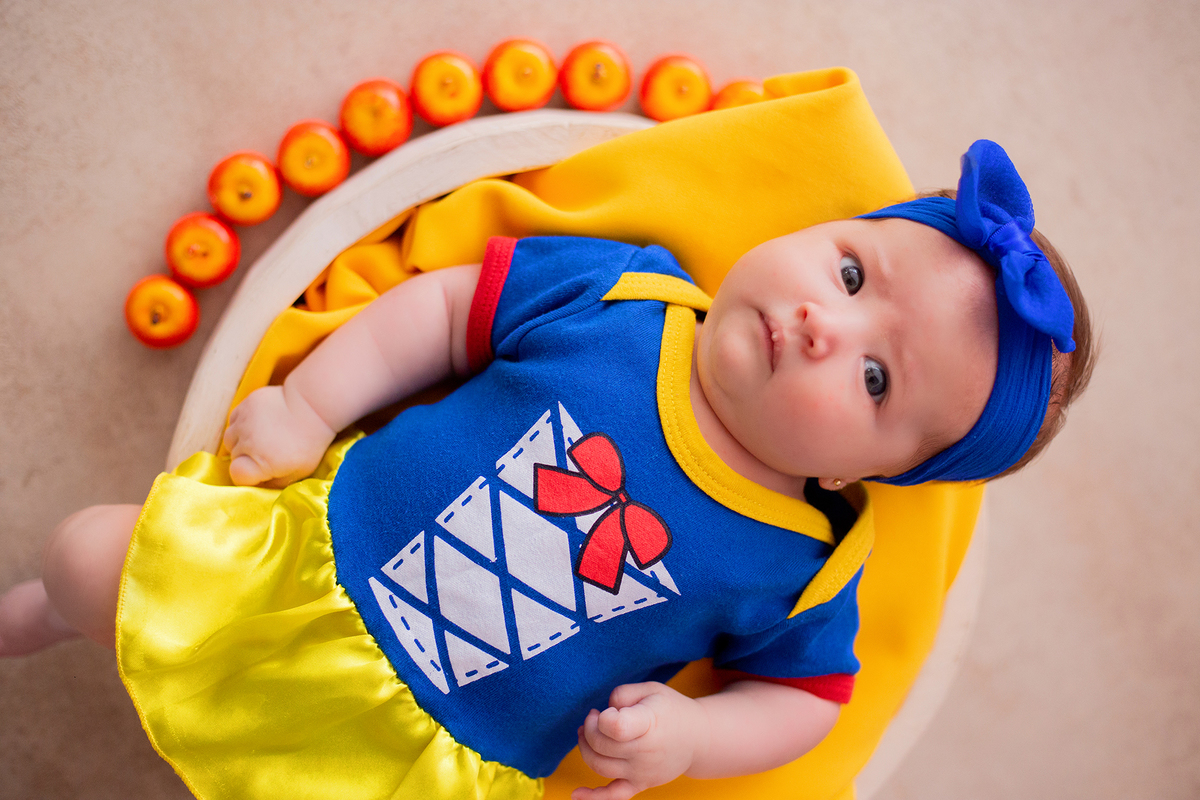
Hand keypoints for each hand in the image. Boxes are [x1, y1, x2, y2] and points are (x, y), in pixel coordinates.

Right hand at [222, 385, 335, 486]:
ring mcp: (244, 422)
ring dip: (240, 442)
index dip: (247, 477)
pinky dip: (240, 425)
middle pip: (234, 457)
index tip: (260, 473)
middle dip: (246, 459)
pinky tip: (256, 425)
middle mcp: (248, 443)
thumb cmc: (310, 443)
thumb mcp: (299, 472)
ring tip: (259, 440)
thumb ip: (276, 483)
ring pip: (230, 438)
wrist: (314, 407)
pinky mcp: (246, 405)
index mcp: (261, 462)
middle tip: (266, 453)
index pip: (237, 476)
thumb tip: (260, 486)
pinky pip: (234, 420)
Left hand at [572, 682, 707, 799]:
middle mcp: (645, 752)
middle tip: (593, 717)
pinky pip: (614, 796)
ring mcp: (642, 772)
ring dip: (584, 748)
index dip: (601, 718)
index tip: (605, 711)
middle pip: (601, 745)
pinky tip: (577, 794)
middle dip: (588, 728)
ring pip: (599, 765)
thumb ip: (622, 694)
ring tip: (587, 733)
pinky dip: (593, 798)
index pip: (615, 727)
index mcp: (649, 724)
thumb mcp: (650, 689)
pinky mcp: (640, 785)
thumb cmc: (670, 710)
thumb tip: (602, 715)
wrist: (698, 738)